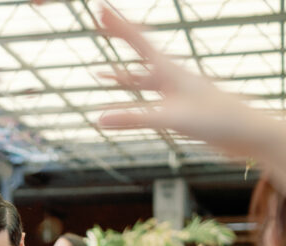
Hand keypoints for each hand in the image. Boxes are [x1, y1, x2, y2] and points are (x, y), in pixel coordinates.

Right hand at [97, 7, 285, 184]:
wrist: (246, 134)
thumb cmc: (217, 121)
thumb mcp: (172, 118)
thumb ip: (135, 118)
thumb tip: (100, 118)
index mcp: (171, 70)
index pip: (139, 40)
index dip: (119, 25)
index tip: (102, 9)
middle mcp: (172, 77)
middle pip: (139, 52)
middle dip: (119, 38)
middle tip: (101, 22)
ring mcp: (175, 93)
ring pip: (141, 80)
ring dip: (121, 77)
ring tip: (99, 74)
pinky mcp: (179, 109)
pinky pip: (148, 101)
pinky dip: (133, 101)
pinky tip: (125, 108)